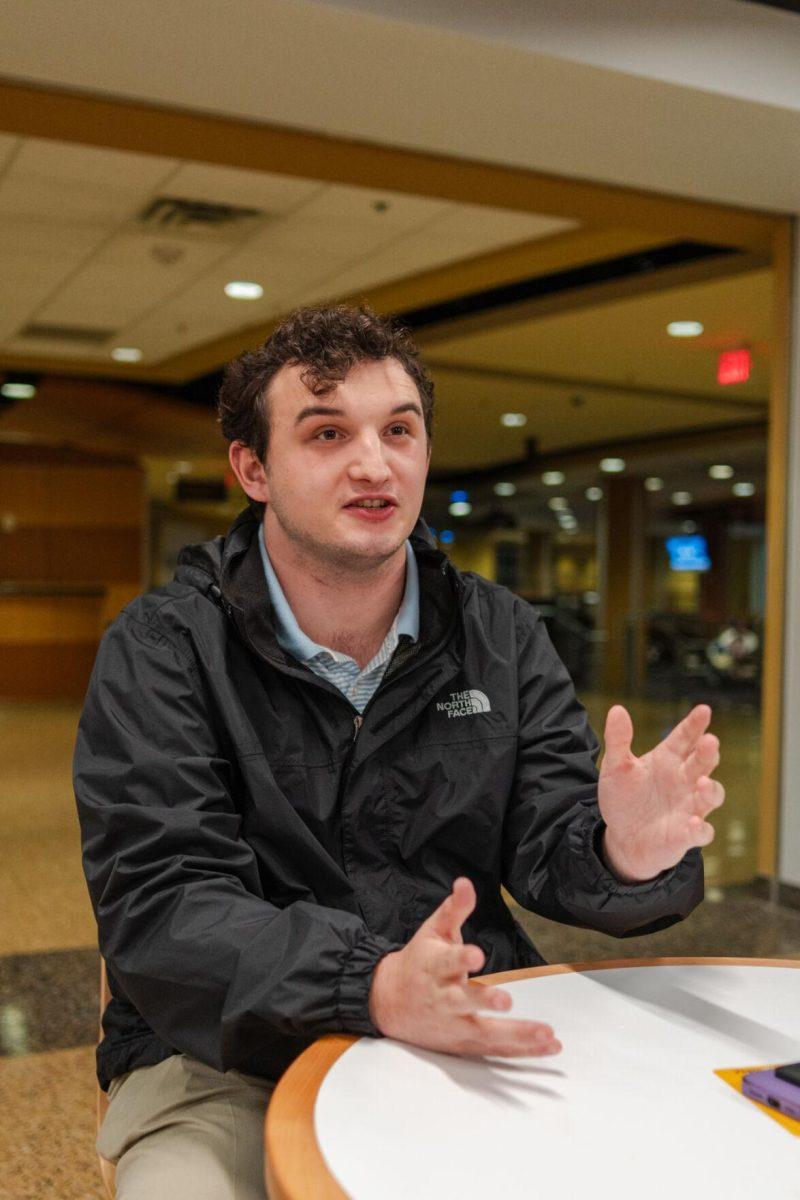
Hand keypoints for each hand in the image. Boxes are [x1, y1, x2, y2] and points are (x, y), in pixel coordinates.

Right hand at [369, 877, 560, 1057]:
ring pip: (484, 1033)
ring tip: (546, 1035)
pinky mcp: (463, 1043)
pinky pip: (495, 1050)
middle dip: (484, 1002)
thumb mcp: (432, 931)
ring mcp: (453, 1024)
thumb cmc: (418, 963)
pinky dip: (522, 1050)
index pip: (447, 961)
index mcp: (434, 966)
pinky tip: (548, 1047)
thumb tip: (465, 882)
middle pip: (463, 1002)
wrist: (387, 1002)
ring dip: (516, 1035)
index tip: (476, 955)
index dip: (461, 958)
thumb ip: (454, 909)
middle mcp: (443, 998)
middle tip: (506, 1001)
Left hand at [598, 703, 724, 882]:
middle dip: (708, 752)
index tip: (703, 710)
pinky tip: (694, 823)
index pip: (684, 737)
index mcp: (668, 760)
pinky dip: (701, 829)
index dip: (695, 724)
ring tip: (703, 782)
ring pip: (711, 795)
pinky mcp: (687, 835)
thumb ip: (618, 740)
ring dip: (711, 789)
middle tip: (709, 741)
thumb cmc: (624, 798)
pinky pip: (701, 832)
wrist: (622, 837)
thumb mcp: (615, 768)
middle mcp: (684, 780)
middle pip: (703, 762)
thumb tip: (617, 708)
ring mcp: (689, 807)